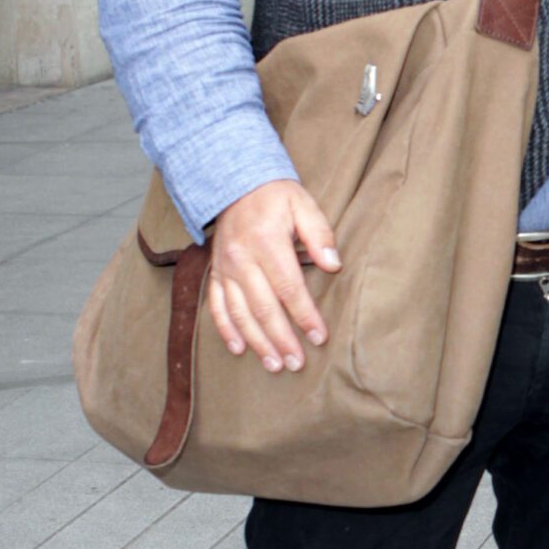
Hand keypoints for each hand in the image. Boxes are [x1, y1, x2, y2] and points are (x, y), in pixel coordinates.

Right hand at [207, 181, 339, 370]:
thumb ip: (319, 234)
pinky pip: (216, 306)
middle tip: (296, 363)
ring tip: (274, 365)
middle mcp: (242, 260)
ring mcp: (225, 268)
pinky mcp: (215, 272)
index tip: (319, 337)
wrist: (233, 183)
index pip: (288, 288)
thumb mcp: (303, 204)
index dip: (304, 315)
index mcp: (266, 243)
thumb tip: (333, 264)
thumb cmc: (275, 196)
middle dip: (281, 339)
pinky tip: (239, 349)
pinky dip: (226, 329)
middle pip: (263, 308)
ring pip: (239, 313)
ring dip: (257, 342)